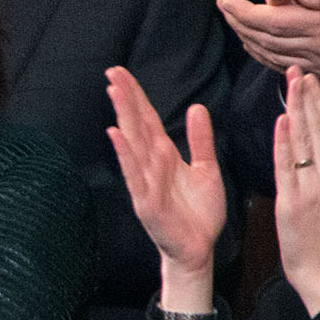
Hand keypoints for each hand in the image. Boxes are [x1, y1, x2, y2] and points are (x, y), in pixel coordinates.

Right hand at [103, 66, 225, 274]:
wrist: (199, 248)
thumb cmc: (199, 213)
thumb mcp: (207, 169)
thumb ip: (200, 140)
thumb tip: (196, 107)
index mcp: (164, 156)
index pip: (147, 120)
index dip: (136, 96)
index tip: (122, 73)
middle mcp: (150, 165)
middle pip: (136, 125)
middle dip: (125, 98)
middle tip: (112, 71)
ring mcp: (145, 182)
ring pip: (133, 143)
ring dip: (123, 117)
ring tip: (114, 92)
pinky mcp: (146, 201)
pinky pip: (135, 174)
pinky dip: (125, 154)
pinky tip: (117, 135)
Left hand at [274, 66, 319, 314]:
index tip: (312, 83)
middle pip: (319, 129)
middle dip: (309, 98)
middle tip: (299, 72)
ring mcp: (313, 187)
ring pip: (305, 140)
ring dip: (298, 109)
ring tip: (292, 84)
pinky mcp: (294, 200)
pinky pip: (287, 164)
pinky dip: (285, 141)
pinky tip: (283, 119)